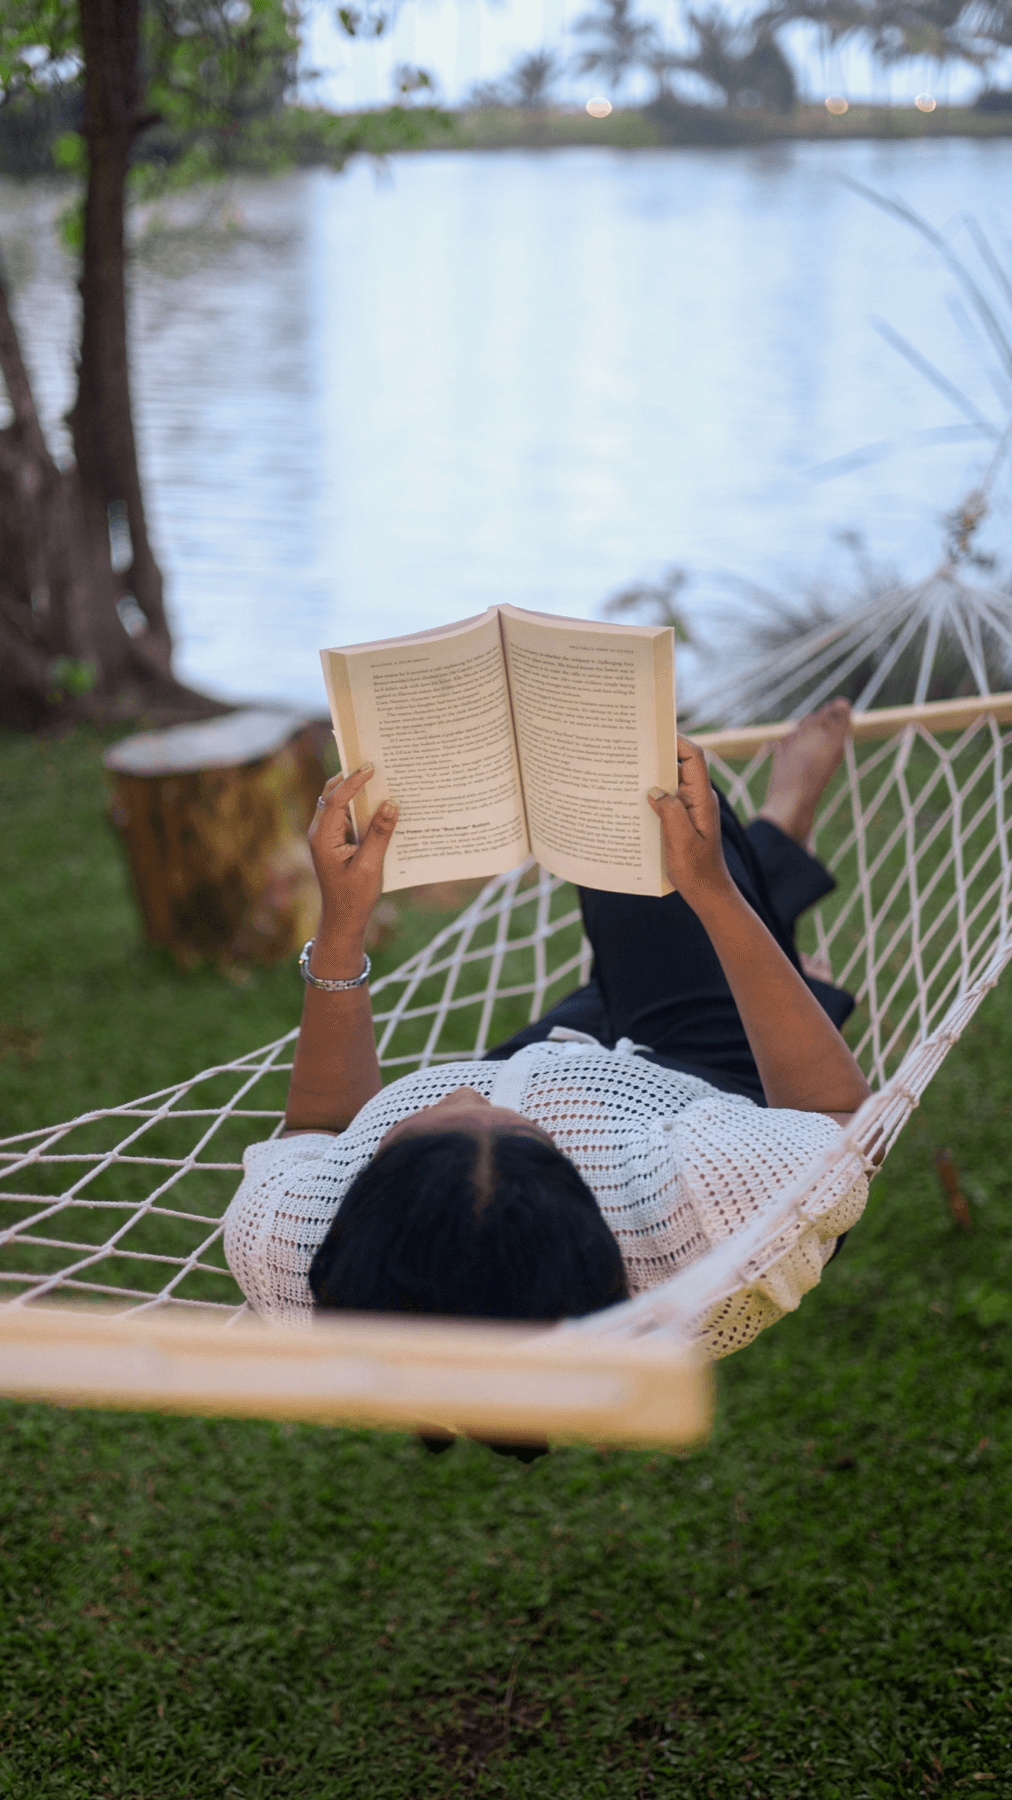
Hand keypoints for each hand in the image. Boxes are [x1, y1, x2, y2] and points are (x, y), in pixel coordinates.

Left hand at [308, 765, 397, 948]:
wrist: (343, 920)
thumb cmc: (354, 897)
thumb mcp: (370, 866)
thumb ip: (380, 833)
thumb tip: (391, 803)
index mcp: (322, 837)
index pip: (335, 800)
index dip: (353, 781)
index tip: (371, 767)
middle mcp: (321, 832)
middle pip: (333, 795)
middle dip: (353, 779)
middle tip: (376, 764)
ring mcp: (328, 836)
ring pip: (341, 804)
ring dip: (360, 793)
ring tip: (383, 780)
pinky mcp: (337, 841)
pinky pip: (349, 817)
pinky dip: (363, 809)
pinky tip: (382, 806)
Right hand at [648, 736, 732, 913]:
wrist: (708, 893)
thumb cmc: (698, 871)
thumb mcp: (682, 842)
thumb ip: (671, 812)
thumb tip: (653, 790)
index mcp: (702, 799)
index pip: (695, 758)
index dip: (678, 740)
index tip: (655, 732)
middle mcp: (698, 799)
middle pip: (681, 765)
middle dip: (659, 755)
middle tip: (632, 749)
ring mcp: (690, 809)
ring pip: (671, 783)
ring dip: (653, 777)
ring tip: (627, 772)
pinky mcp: (682, 820)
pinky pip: (667, 800)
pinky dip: (652, 796)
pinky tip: (633, 800)